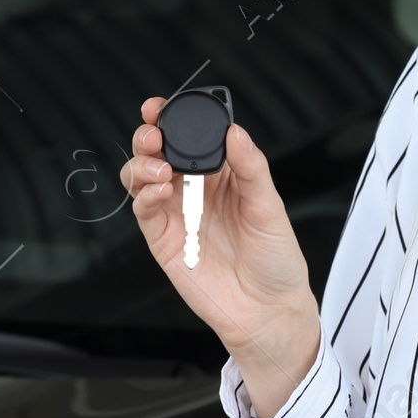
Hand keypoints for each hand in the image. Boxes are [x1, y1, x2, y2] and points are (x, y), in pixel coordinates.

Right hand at [122, 98, 319, 417]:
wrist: (267, 311)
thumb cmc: (276, 262)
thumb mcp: (271, 207)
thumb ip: (251, 168)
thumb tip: (235, 132)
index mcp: (222, 175)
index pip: (191, 137)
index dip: (173, 118)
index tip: (163, 106)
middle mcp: (195, 190)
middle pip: (158, 151)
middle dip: (148, 135)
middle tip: (154, 133)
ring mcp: (176, 213)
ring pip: (141, 176)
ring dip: (142, 163)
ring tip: (159, 167)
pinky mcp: (162, 239)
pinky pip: (142, 209)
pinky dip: (143, 194)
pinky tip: (158, 190)